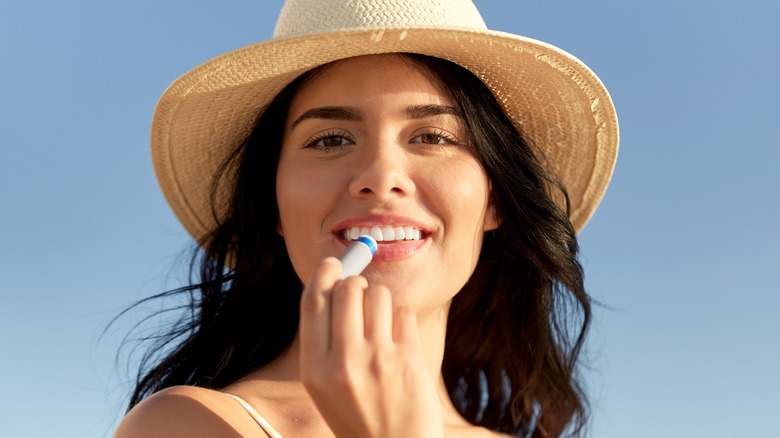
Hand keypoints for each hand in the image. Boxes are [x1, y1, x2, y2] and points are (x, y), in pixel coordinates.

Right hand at [299, 257, 443, 437]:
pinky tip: (398, 339)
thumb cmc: (358, 413)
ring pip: (378, 294)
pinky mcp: (409, 359)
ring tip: (381, 324)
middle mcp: (343, 362)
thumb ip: (324, 338)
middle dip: (355, 285)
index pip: (313, 301)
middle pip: (347, 289)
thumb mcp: (324, 384)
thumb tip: (335, 281)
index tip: (332, 264)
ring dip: (380, 300)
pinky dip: (400, 318)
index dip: (323, 274)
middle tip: (360, 296)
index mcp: (313, 368)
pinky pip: (403, 311)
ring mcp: (378, 360)